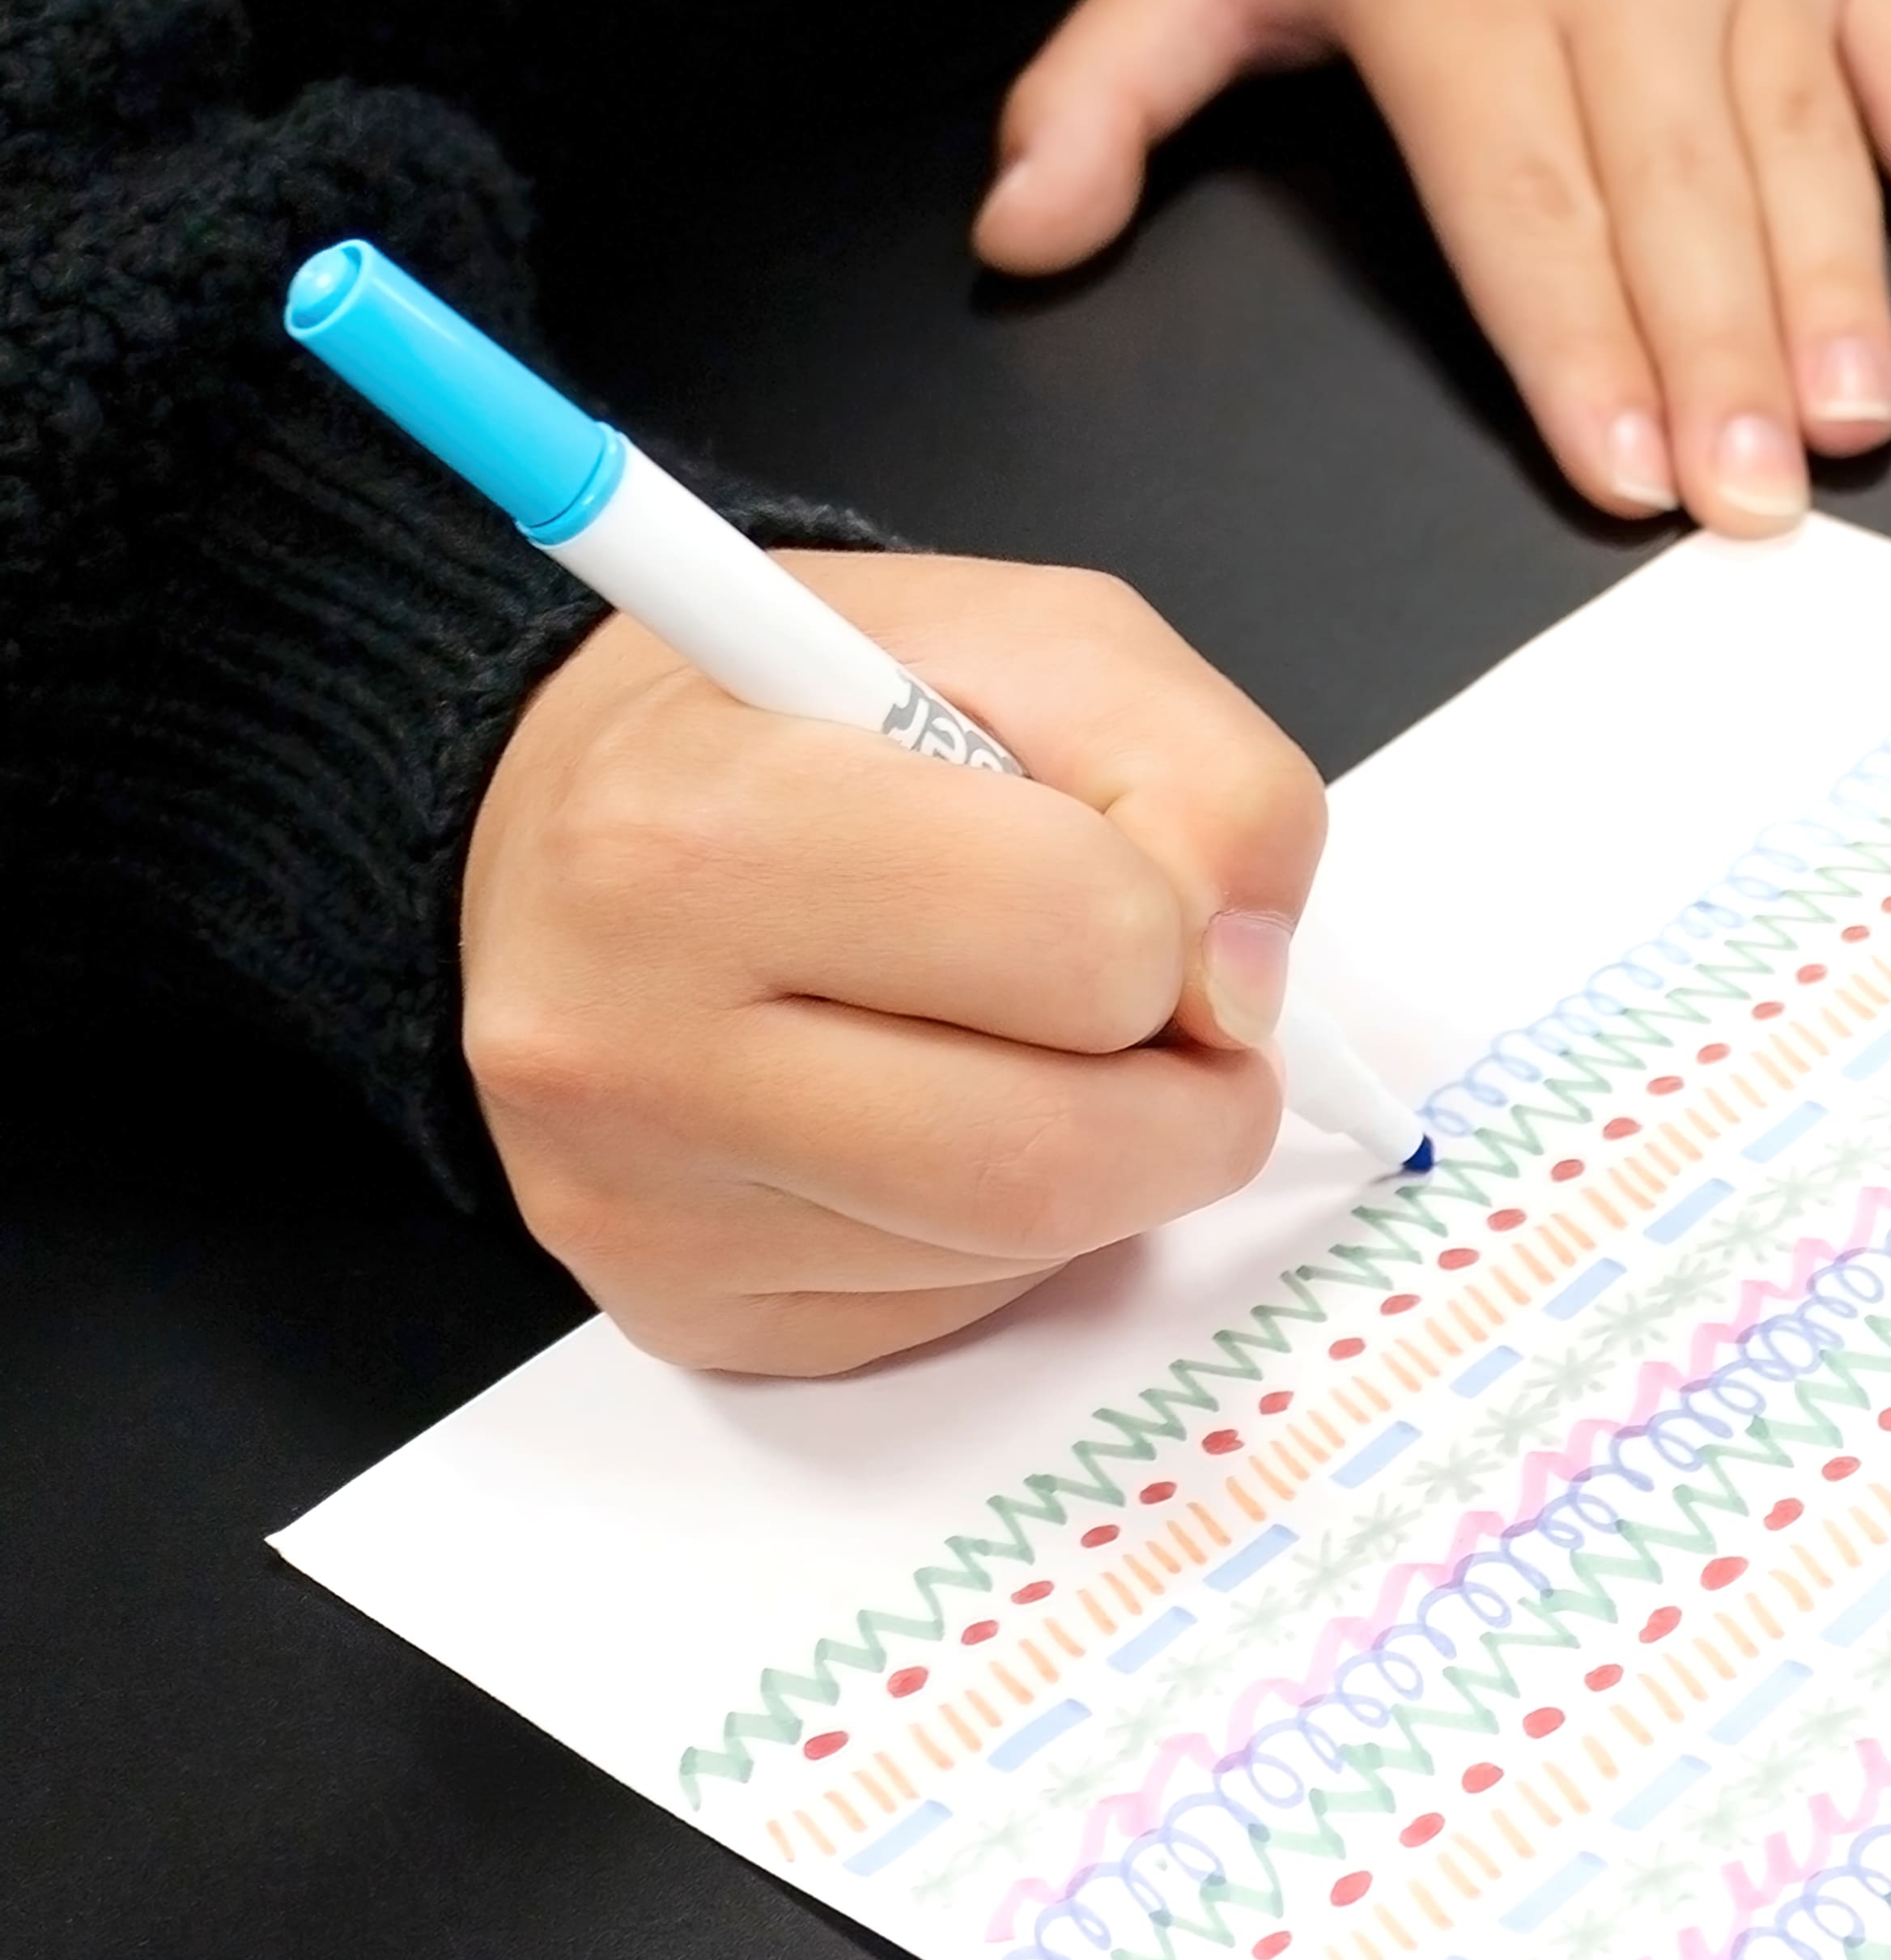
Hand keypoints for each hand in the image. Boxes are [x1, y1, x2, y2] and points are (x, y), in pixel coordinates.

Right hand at [463, 553, 1324, 1375]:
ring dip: (1104, 1164)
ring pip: (1020, 1254)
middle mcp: (627, 1045)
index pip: (1078, 945)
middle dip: (1186, 1101)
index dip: (1170, 925)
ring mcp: (646, 1208)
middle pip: (1054, 1159)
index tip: (1138, 897)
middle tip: (1172, 1027)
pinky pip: (949, 1313)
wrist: (577, 816)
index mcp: (692, 834)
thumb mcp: (1040, 646)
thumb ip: (1203, 780)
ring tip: (1022, 1041)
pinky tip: (934, 1118)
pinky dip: (1008, 1233)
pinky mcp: (686, 1313)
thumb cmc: (809, 719)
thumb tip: (1244, 991)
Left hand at [971, 0, 1890, 536]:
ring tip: (1849, 425)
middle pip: (1676, 199)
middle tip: (1754, 504)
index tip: (1622, 468)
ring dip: (1833, 295)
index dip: (1578, 347)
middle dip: (1718, 363)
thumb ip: (1107, 89)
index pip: (1525, 203)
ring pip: (1801, 143)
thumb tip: (1019, 232)